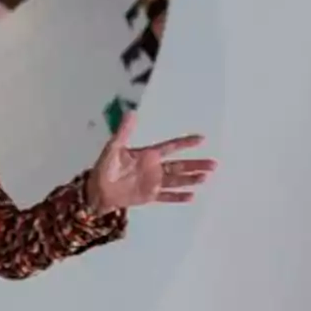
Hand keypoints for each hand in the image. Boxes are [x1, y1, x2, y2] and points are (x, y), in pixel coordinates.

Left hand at [86, 111, 217, 214]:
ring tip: (205, 178)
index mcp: (147, 155)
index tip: (202, 139)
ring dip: (191, 180)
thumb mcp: (114, 148)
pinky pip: (167, 196)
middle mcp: (154, 168)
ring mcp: (153, 182)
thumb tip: (131, 112)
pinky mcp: (149, 196)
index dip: (185, 143)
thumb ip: (124, 132)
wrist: (97, 190)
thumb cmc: (104, 167)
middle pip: (179, 166)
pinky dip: (178, 197)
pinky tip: (192, 196)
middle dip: (196, 165)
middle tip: (213, 164)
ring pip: (176, 181)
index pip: (170, 147)